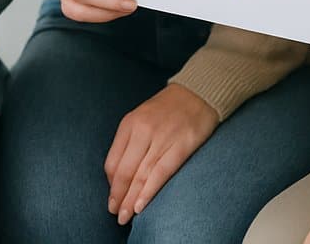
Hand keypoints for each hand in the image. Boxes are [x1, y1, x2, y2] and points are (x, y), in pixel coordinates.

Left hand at [104, 85, 216, 224]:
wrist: (198, 92)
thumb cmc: (168, 108)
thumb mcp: (141, 118)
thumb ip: (130, 142)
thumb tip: (121, 174)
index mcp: (129, 124)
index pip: (113, 161)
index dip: (111, 184)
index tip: (112, 198)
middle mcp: (142, 131)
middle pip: (124, 171)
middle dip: (117, 196)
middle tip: (115, 214)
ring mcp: (161, 139)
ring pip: (140, 175)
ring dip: (130, 199)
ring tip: (124, 216)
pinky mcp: (181, 146)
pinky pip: (161, 173)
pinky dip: (149, 191)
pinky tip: (141, 205)